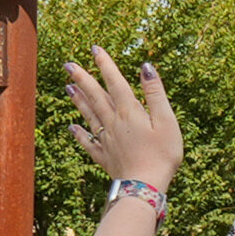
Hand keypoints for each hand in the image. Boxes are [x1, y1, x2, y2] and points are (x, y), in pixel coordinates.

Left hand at [65, 46, 182, 192]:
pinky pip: (89, 142)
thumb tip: (146, 67)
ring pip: (89, 115)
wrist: (144, 186)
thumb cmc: (162, 155)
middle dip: (83, 79)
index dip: (105, 65)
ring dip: (78, 101)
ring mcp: (107, 140)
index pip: (115, 82)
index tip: (95, 49)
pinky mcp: (105, 157)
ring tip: (68, 87)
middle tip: (69, 65)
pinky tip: (72, 127)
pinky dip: (80, 134)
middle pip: (96, 96)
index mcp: (129, 112)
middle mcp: (113, 123)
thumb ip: (155, 94)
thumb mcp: (166, 121)